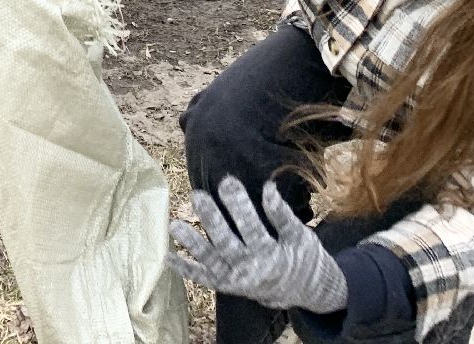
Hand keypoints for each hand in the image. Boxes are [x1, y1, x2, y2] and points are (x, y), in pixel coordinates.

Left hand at [166, 177, 347, 313]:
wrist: (305, 292)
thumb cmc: (303, 257)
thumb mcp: (300, 236)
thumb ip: (282, 215)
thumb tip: (269, 187)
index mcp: (271, 255)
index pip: (252, 227)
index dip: (240, 205)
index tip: (228, 181)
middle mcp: (251, 270)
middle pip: (227, 243)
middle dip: (212, 220)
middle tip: (197, 195)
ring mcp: (236, 280)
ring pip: (211, 261)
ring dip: (192, 244)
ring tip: (174, 225)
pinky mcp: (227, 285)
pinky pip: (204, 279)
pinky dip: (186, 269)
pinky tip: (168, 256)